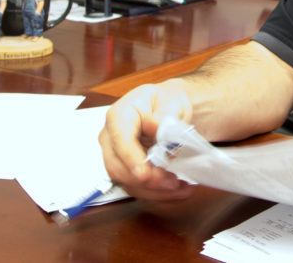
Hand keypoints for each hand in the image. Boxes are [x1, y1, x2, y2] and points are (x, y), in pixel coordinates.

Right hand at [98, 80, 196, 200]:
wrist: (168, 109)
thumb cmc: (166, 102)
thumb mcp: (171, 100)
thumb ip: (164, 114)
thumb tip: (156, 126)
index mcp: (119, 116)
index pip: (120, 140)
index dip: (131, 159)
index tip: (145, 173)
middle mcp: (111, 138)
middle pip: (118, 167)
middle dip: (145, 180)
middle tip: (172, 182)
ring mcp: (117, 157)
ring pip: (127, 182)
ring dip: (154, 190)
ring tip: (180, 187)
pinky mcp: (126, 170)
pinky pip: (137, 187)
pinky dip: (157, 192)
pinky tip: (178, 189)